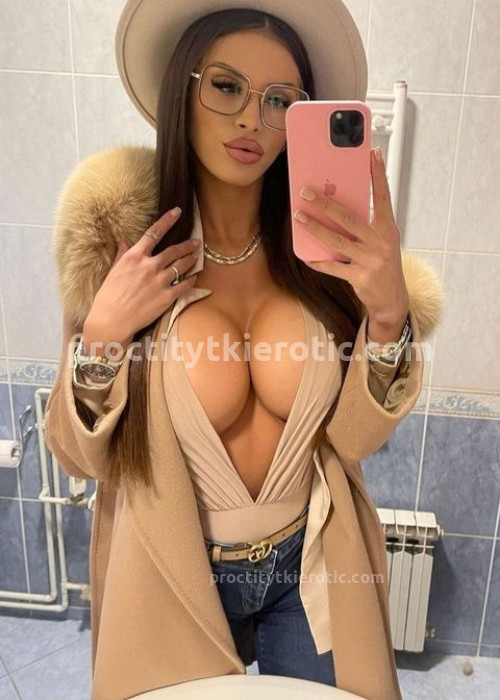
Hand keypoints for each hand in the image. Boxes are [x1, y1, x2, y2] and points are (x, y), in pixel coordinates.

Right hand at [84, 207, 200, 345]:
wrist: (111, 320)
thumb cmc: (108, 297)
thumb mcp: (113, 272)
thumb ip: (122, 256)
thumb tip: (125, 243)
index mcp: (134, 257)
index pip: (153, 233)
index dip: (167, 221)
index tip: (177, 212)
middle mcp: (149, 266)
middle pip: (173, 250)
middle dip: (187, 245)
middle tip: (196, 242)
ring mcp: (160, 281)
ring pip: (181, 265)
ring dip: (191, 259)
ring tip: (197, 255)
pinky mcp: (167, 297)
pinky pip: (185, 285)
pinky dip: (191, 279)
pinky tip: (195, 277)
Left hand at [293, 147, 409, 329]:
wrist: (393, 299)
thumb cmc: (383, 263)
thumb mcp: (383, 240)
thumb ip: (367, 223)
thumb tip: (339, 203)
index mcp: (388, 228)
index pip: (382, 196)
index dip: (377, 174)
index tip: (372, 153)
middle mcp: (381, 242)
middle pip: (349, 218)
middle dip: (325, 204)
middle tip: (306, 191)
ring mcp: (370, 260)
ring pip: (336, 241)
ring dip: (315, 228)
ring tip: (299, 217)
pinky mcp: (360, 278)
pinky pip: (333, 267)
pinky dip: (318, 261)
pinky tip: (305, 255)